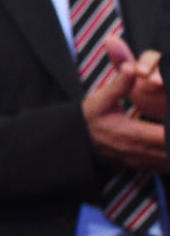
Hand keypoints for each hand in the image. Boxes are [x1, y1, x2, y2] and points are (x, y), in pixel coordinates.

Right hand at [83, 42, 168, 171]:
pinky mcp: (141, 165)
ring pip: (169, 163)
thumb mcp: (100, 99)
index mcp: (133, 134)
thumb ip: (119, 84)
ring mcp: (141, 161)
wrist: (74, 141)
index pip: (165, 136)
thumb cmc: (87, 119)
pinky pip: (164, 166)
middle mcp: (140, 151)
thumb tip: (132, 68)